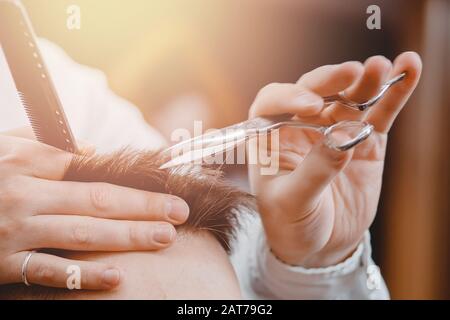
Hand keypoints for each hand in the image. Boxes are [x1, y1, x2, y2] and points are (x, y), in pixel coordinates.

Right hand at [0, 131, 188, 288]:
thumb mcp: (6, 148)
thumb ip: (47, 146)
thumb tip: (91, 151)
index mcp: (28, 162)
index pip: (89, 169)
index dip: (129, 179)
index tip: (162, 185)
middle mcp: (25, 195)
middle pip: (96, 198)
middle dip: (142, 206)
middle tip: (178, 211)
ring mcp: (16, 230)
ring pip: (82, 232)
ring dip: (128, 235)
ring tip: (164, 236)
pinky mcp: (4, 263)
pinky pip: (50, 271)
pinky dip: (84, 275)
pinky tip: (118, 276)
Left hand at [249, 52, 421, 266]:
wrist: (320, 244)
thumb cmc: (291, 223)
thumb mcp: (292, 203)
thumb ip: (314, 172)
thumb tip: (343, 138)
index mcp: (271, 138)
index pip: (272, 103)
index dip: (289, 96)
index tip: (312, 105)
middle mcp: (301, 127)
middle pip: (314, 91)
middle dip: (331, 80)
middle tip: (353, 73)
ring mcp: (335, 131)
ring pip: (349, 98)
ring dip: (366, 80)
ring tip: (382, 67)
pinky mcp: (365, 142)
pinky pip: (379, 114)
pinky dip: (394, 94)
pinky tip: (409, 70)